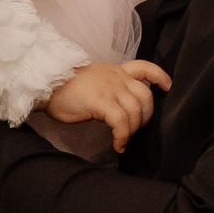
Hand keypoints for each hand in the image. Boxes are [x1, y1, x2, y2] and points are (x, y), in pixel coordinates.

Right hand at [44, 60, 170, 151]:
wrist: (45, 86)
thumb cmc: (63, 88)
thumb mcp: (92, 80)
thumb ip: (109, 87)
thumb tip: (119, 106)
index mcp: (115, 71)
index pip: (145, 67)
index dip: (160, 77)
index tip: (167, 87)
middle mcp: (116, 78)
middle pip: (146, 97)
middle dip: (146, 117)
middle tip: (134, 129)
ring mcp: (109, 89)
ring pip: (136, 111)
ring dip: (132, 130)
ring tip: (122, 139)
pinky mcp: (101, 102)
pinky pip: (121, 123)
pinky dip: (122, 137)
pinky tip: (117, 145)